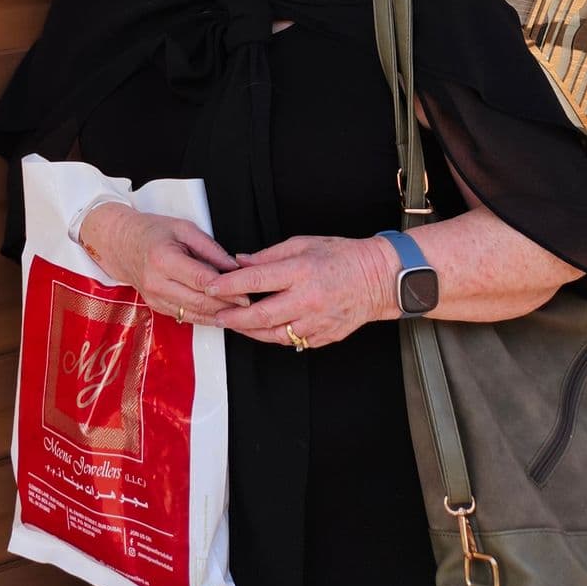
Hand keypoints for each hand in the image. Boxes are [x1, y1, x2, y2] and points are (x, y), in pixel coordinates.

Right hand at [80, 204, 238, 323]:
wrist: (122, 244)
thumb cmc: (152, 232)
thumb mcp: (183, 228)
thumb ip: (210, 248)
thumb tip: (233, 266)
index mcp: (163, 259)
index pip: (201, 281)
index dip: (227, 290)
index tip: (246, 293)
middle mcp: (157, 282)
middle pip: (199, 302)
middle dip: (227, 306)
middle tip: (249, 305)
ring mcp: (155, 298)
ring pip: (194, 314)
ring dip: (218, 315)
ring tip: (239, 313)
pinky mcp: (157, 307)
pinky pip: (185, 317)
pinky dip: (205, 318)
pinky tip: (220, 315)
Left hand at [203, 233, 395, 348]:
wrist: (376, 280)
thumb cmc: (340, 256)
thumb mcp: (303, 244)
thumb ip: (269, 256)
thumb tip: (241, 262)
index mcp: (300, 271)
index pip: (256, 280)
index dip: (229, 285)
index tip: (210, 286)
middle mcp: (307, 299)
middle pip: (261, 315)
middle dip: (233, 317)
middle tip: (216, 315)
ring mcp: (316, 322)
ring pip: (273, 334)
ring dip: (249, 331)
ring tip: (233, 324)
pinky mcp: (322, 336)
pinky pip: (291, 341)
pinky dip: (273, 336)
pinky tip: (261, 330)